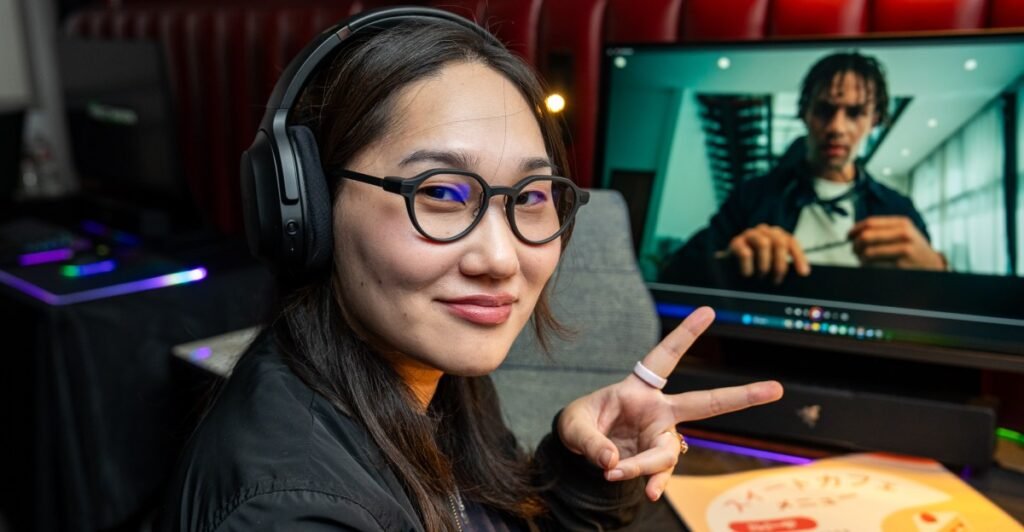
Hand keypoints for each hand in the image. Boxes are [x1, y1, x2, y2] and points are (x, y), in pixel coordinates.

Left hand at [556, 307, 783, 500]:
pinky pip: (661, 473)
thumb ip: (591, 442)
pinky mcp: (654, 461)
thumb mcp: (574, 425)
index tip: (708, 311)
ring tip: (616, 472)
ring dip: (647, 464)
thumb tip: (612, 463)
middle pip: (705, 403)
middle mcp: (659, 411)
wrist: (579, 452)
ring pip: (668, 451)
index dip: (685, 335)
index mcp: (640, 388)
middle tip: (776, 388)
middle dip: (741, 396)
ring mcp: (660, 438)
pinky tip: (651, 493)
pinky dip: (655, 482)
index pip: (665, 357)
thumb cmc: (580, 425)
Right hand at [720, 224, 810, 283]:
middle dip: (780, 264)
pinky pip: (745, 253)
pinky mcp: (735, 242)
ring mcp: (750, 235)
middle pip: (779, 242)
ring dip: (764, 265)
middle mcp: (765, 231)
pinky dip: (749, 267)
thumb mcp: (772, 261)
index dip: (799, 257)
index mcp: (777, 234)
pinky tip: (748, 274)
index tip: (803, 273)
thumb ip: (783, 264)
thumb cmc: (755, 262)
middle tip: (776, 280)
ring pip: (763, 244)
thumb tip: (799, 276)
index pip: (791, 243)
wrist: (730, 261)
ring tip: (761, 277)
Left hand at [848, 216, 944, 269]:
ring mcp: (903, 250)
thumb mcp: (904, 232)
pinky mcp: (901, 265)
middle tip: (854, 250)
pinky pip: (875, 266)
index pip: (870, 223)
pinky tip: (871, 266)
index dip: (855, 229)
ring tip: (863, 259)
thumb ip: (883, 229)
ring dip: (861, 258)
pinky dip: (868, 267)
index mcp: (902, 223)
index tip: (848, 236)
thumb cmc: (913, 248)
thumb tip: (854, 233)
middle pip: (866, 237)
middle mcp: (904, 234)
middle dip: (856, 245)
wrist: (932, 264)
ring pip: (868, 253)